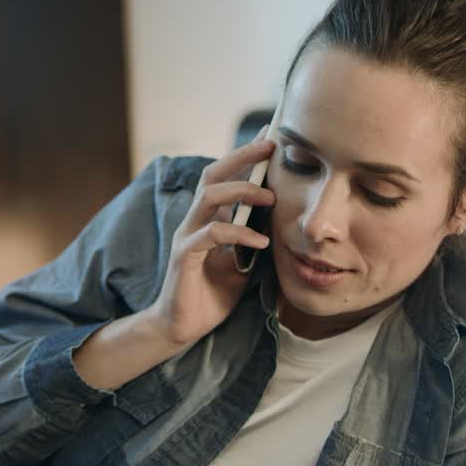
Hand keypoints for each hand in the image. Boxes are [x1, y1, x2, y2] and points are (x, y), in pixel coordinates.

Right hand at [144, 131, 275, 346]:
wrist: (182, 328)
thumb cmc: (213, 295)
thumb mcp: (243, 263)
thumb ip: (254, 240)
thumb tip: (283, 221)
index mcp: (208, 219)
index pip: (223, 177)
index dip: (244, 156)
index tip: (269, 138)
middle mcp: (194, 221)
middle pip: (212, 175)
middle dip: (241, 157)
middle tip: (270, 148)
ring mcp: (187, 237)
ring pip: (209, 197)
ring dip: (242, 191)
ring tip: (271, 198)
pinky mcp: (184, 257)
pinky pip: (211, 235)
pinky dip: (238, 234)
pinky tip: (261, 241)